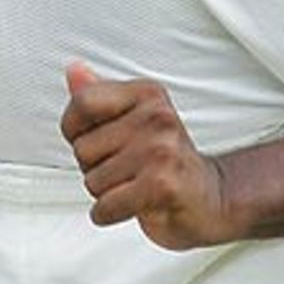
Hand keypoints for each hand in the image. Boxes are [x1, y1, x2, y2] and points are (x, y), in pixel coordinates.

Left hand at [60, 64, 235, 250]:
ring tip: (134, 185)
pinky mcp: (161, 186)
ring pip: (92, 180)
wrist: (209, 197)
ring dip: (106, 193)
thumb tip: (74, 70)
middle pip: (83, 148)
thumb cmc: (166, 159)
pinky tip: (130, 205)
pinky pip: (106, 206)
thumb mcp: (134, 118)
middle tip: (127, 168)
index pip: (83, 101)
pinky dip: (108, 214)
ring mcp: (160, 150)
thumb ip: (100, 96)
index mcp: (147, 93)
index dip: (75, 129)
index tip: (96, 139)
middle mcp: (156, 116)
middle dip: (95, 167)